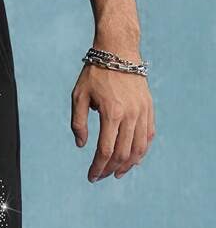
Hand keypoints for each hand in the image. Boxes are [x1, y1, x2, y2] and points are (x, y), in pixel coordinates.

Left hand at [70, 62, 155, 181]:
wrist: (119, 50)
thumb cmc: (95, 73)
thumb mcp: (78, 96)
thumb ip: (78, 123)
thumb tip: (82, 145)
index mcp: (112, 113)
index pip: (105, 151)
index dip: (98, 167)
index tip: (91, 177)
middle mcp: (130, 114)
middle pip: (123, 153)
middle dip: (110, 169)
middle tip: (100, 176)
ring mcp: (142, 111)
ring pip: (139, 148)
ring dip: (127, 165)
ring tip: (116, 173)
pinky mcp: (149, 108)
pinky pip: (149, 135)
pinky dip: (142, 150)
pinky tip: (133, 159)